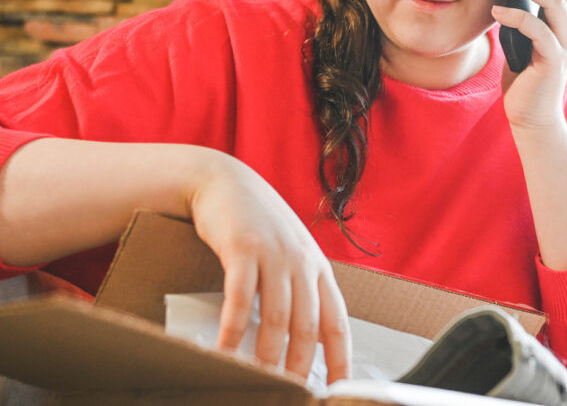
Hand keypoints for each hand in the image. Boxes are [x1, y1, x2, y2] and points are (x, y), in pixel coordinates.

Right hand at [188, 153, 351, 383]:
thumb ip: (298, 288)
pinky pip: (240, 297)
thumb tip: (300, 338)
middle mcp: (301, 262)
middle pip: (308, 325)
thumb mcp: (289, 252)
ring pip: (276, 316)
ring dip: (268, 353)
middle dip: (300, 365)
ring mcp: (273, 254)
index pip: (337, 323)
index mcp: (317, 269)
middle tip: (292, 391)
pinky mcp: (243, 248)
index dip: (340, 359)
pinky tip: (226, 349)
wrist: (225, 182)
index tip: (338, 388)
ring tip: (260, 378)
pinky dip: (233, 328)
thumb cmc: (257, 223)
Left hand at [492, 0, 566, 129]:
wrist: (530, 115)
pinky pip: (539, 32)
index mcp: (558, 14)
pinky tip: (498, 11)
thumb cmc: (523, 74)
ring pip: (555, 1)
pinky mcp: (552, 61)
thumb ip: (518, 10)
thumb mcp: (518, 34)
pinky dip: (519, 18)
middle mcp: (566, 23)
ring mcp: (562, 41)